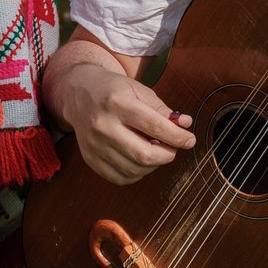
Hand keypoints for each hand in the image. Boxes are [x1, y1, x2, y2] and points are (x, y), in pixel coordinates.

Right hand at [59, 61, 193, 185]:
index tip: (189, 140)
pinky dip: (136, 174)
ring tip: (155, 151)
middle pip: (144, 155)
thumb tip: (185, 125)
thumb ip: (162, 109)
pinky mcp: (89, 158)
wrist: (78, 94)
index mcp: (117, 103)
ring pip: (134, 170)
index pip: (155, 126)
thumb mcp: (138, 90)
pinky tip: (139, 161)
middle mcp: (102, 125)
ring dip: (153, 165)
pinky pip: (119, 178)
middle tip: (173, 149)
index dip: (178, 137)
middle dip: (167, 155)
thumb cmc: (113, 90)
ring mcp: (93, 144)